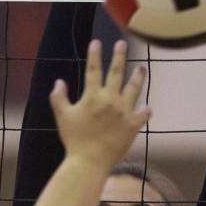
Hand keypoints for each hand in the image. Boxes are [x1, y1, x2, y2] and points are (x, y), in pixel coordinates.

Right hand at [49, 39, 149, 168]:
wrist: (89, 162)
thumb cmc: (74, 140)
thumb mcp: (62, 117)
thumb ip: (59, 98)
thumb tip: (58, 82)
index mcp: (92, 96)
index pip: (93, 70)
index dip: (95, 54)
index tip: (97, 42)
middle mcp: (110, 100)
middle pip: (116, 72)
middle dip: (119, 56)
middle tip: (121, 44)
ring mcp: (124, 111)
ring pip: (134, 89)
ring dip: (138, 77)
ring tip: (141, 68)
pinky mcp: (133, 125)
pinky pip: (143, 114)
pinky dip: (145, 110)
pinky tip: (147, 107)